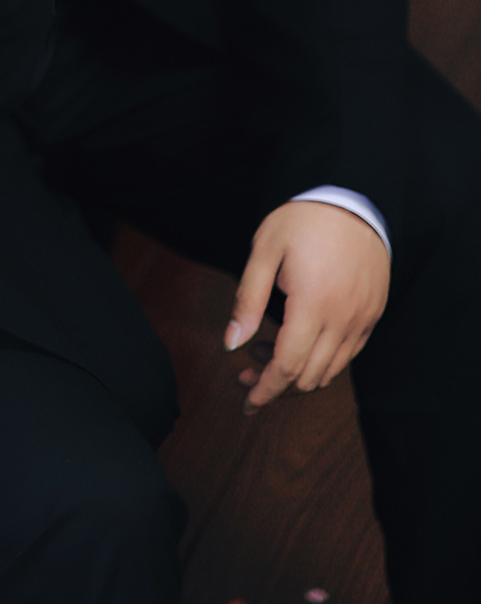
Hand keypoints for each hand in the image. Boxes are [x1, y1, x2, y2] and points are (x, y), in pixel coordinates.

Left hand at [225, 199, 390, 408]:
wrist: (355, 201)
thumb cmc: (305, 221)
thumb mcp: (265, 250)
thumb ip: (247, 299)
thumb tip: (232, 342)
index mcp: (312, 304)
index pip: (288, 367)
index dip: (266, 390)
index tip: (247, 403)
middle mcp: (342, 320)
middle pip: (308, 377)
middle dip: (275, 386)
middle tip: (245, 373)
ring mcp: (361, 321)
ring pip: (329, 372)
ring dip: (297, 376)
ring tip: (266, 354)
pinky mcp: (371, 317)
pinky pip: (347, 356)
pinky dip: (322, 362)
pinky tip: (299, 345)